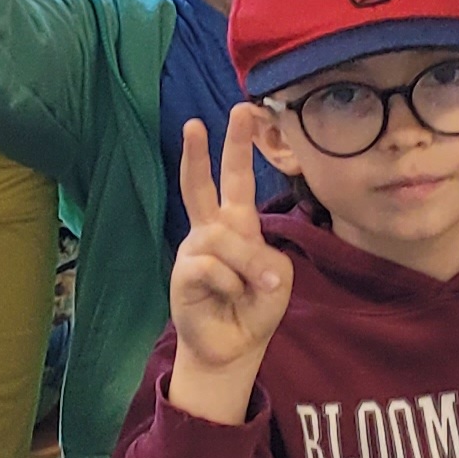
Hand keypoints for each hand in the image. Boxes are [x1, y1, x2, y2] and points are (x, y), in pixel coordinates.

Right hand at [163, 116, 290, 422]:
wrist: (230, 348)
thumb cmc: (253, 309)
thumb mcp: (275, 283)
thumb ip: (262, 261)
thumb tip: (235, 260)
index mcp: (237, 225)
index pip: (236, 179)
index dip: (238, 145)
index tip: (243, 109)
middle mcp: (212, 230)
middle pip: (205, 184)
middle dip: (205, 151)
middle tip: (203, 120)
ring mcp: (195, 249)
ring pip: (221, 236)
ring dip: (246, 265)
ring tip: (255, 290)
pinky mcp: (183, 271)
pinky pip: (211, 266)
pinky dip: (228, 283)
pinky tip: (227, 296)